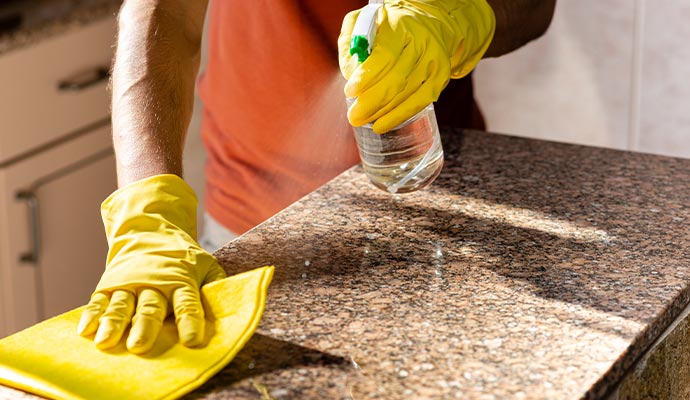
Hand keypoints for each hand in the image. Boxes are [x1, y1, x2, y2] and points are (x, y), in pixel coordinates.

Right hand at [78, 174, 226, 353]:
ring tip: (106, 342)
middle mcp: (154, 282)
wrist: (150, 230)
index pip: (187, 302)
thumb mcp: (205, 264)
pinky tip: (85, 330)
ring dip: (113, 323)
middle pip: (151, 307)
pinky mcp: (109, 285)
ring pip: (121, 305)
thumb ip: (215, 285)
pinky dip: (91, 315)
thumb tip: (227, 304)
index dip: (190, 321)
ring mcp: (129, 283)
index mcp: (181, 279)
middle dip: (145, 326)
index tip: (191, 340)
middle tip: (140, 345)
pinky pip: (98, 301)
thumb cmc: (183, 257)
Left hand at [338, 0, 494, 132]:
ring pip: (407, 94)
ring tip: (363, 119)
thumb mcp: (362, 22)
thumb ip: (351, 42)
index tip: (350, 91)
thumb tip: (351, 72)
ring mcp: (434, 61)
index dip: (366, 77)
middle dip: (372, 102)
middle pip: (396, 79)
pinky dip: (400, 115)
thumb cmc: (388, 26)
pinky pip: (420, 101)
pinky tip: (383, 124)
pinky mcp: (441, 76)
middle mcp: (421, 42)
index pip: (384, 56)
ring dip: (383, 112)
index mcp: (400, 26)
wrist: (427, 22)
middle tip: (354, 115)